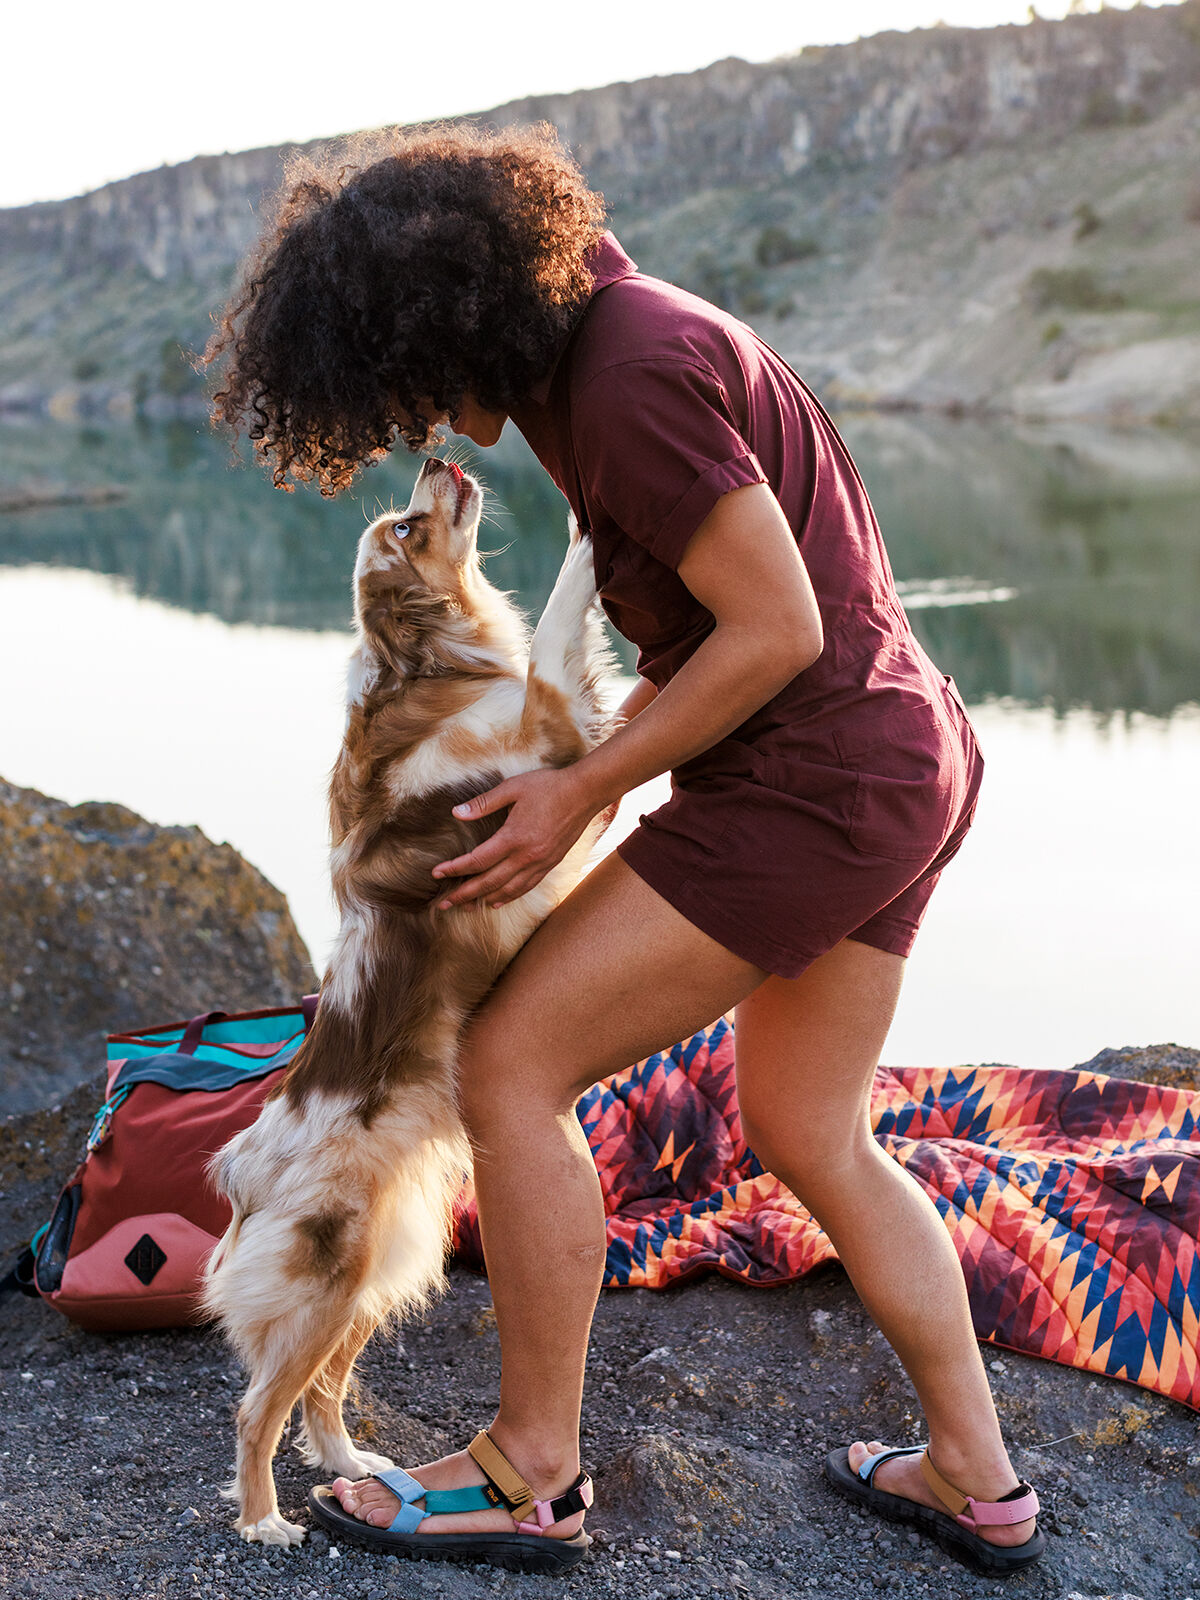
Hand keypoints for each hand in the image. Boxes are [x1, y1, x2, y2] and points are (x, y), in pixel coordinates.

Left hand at [431, 766, 601, 909]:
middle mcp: (527, 856)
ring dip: (484, 900)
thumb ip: (483, 803)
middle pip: (489, 882)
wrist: (584, 793)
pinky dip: (509, 897)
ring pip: (508, 890)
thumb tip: (456, 813)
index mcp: (514, 837)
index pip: (477, 861)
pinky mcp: (550, 864)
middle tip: (444, 904)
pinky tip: (497, 902)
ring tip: (465, 907)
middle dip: (464, 894)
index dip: (455, 869)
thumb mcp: (512, 788)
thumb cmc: (548, 786)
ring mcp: (540, 863)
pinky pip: (526, 887)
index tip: (437, 874)